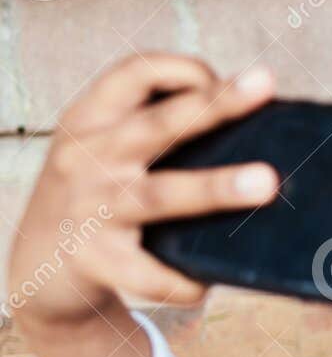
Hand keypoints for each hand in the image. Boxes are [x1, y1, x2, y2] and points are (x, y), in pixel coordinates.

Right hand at [6, 53, 278, 337]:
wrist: (39, 265)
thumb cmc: (96, 198)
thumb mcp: (105, 152)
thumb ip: (154, 137)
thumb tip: (258, 139)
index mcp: (91, 121)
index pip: (134, 73)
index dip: (182, 69)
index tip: (221, 80)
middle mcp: (86, 157)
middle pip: (157, 125)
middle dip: (213, 104)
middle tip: (263, 84)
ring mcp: (89, 208)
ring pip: (160, 195)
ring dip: (215, 187)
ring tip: (266, 182)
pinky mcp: (93, 259)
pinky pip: (146, 273)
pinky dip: (179, 282)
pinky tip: (204, 288)